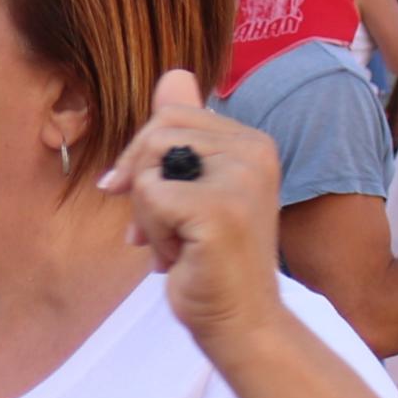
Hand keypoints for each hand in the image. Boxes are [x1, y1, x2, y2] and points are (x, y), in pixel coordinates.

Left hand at [101, 70, 283, 344]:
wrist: (239, 323)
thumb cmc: (211, 263)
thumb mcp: (192, 188)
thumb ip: (183, 133)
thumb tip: (173, 74)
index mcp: (252, 142)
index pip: (171, 115)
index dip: (145, 159)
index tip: (152, 201)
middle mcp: (254, 151)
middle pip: (156, 134)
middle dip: (143, 186)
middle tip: (162, 230)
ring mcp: (240, 179)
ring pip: (149, 166)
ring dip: (148, 215)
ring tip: (178, 244)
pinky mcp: (219, 209)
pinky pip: (149, 197)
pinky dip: (153, 234)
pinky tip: (179, 258)